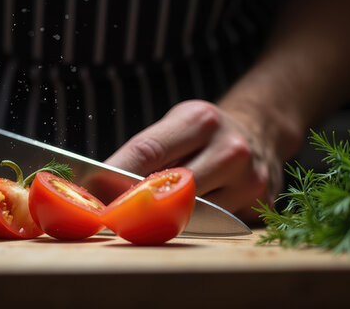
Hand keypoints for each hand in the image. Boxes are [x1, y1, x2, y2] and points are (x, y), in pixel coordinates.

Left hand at [104, 100, 283, 222]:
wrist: (260, 133)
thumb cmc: (204, 133)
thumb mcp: (176, 125)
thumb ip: (146, 153)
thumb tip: (98, 186)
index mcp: (201, 120)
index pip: (146, 152)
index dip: (113, 177)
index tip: (89, 194)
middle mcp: (230, 148)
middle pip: (170, 190)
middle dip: (136, 205)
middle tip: (109, 216)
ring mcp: (250, 180)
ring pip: (191, 215)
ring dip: (165, 219)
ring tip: (145, 218)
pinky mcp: (260, 206)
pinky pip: (215, 227)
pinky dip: (193, 226)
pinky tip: (183, 220)